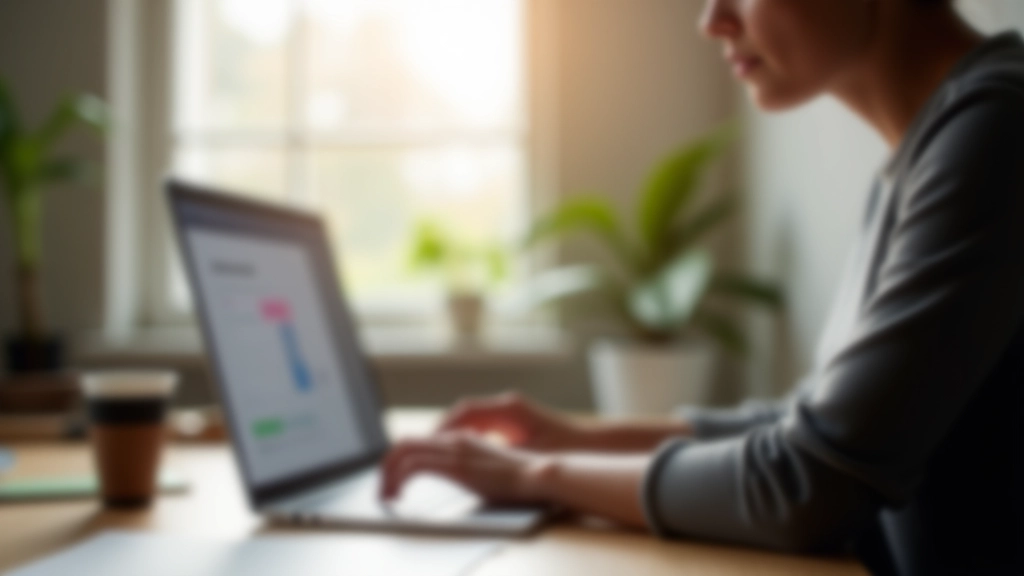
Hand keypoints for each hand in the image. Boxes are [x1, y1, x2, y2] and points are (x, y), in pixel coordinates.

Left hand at [379, 431, 551, 502]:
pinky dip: (398, 478)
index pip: (419, 442)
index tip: (394, 480)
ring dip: (388, 474)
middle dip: (387, 466)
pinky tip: (398, 494)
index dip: (400, 460)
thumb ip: (469, 467)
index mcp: (461, 440)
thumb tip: (460, 477)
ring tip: (386, 496)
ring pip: (403, 451)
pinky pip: (413, 465)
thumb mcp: (488, 470)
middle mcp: (454, 439)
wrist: (539, 474)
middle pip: (405, 443)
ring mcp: (454, 448)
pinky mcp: (455, 464)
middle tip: (382, 489)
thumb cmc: (521, 479)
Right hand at [437, 392, 585, 451]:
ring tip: (432, 452)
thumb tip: (480, 461)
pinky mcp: (512, 423)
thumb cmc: (564, 451)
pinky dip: (465, 436)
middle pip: (464, 413)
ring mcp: (509, 413)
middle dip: (441, 430)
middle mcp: (507, 406)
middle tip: (420, 448)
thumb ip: (505, 456)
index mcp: (509, 410)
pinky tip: (456, 453)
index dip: (444, 427)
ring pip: (470, 419)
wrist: (591, 446)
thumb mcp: (531, 456)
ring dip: (451, 433)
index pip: (467, 412)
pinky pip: (480, 426)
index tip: (429, 443)